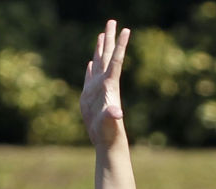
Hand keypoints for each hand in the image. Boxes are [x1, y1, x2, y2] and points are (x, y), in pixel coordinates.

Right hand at [80, 19, 129, 147]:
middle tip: (111, 20)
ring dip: (100, 48)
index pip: (115, 60)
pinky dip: (90, 69)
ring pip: (99, 63)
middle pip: (107, 55)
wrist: (106, 142)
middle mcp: (104, 83)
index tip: (126, 29)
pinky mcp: (89, 97)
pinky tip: (91, 63)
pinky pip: (89, 78)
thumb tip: (116, 114)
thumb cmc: (109, 134)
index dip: (120, 45)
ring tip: (102, 34)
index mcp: (110, 85)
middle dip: (109, 38)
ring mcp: (96, 89)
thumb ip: (112, 116)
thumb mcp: (110, 123)